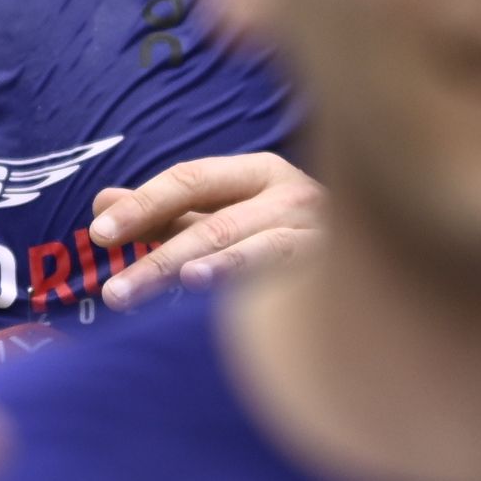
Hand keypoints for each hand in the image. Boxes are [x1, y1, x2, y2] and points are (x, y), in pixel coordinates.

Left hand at [86, 148, 320, 304]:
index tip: (98, 234)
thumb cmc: (286, 241)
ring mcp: (319, 234)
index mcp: (259, 173)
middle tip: (115, 292)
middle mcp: (292, 195)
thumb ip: (167, 214)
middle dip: (160, 257)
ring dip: (208, 267)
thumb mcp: (225, 217)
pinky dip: (257, 284)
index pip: (190, 180)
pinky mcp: (338, 272)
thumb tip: (102, 204)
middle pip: (212, 223)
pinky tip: (235, 307)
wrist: (381, 266)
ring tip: (178, 282)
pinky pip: (290, 279)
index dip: (142, 204)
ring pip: (250, 250)